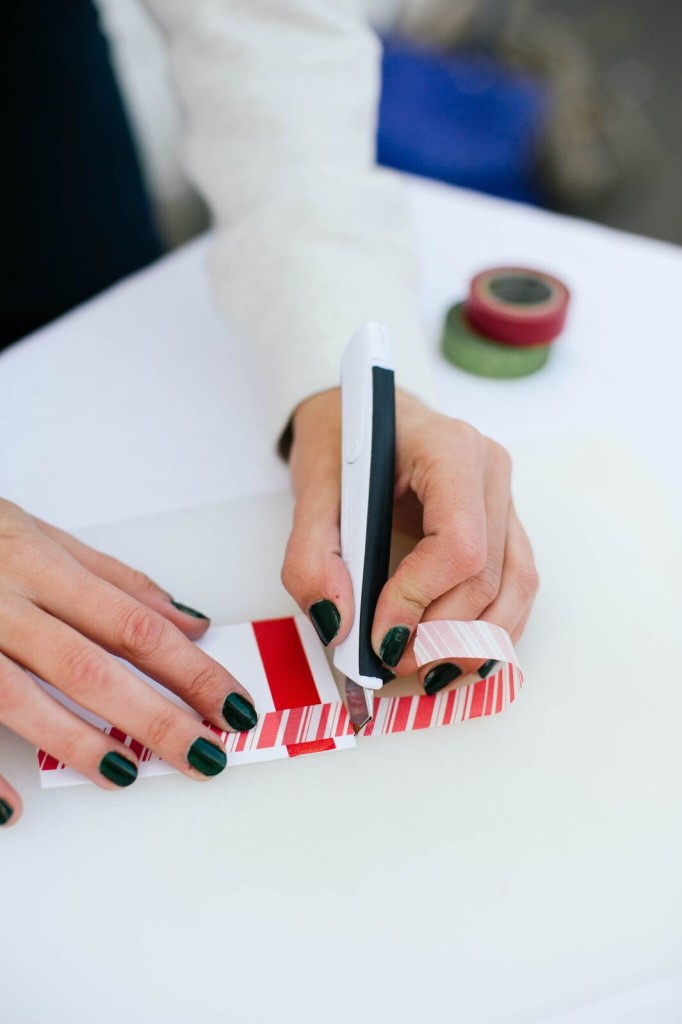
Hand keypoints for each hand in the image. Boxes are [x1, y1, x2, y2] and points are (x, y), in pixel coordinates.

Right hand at [0, 500, 257, 827]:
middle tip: (205, 754)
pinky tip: (13, 806)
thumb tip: (190, 620)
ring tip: (127, 773)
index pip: (134, 624)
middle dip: (156, 716)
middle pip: (92, 666)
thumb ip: (117, 581)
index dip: (189, 669)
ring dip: (80, 741)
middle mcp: (4, 600)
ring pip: (23, 696)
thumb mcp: (45, 537)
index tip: (230, 704)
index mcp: (42, 565)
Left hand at [282, 388, 538, 692]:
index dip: (420, 601)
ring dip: (474, 644)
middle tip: (390, 662)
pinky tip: (454, 654)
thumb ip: (312, 557)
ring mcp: (505, 500)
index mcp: (449, 450)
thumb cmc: (343, 441)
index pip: (458, 544)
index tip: (379, 636)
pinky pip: (514, 589)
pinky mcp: (505, 527)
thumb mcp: (311, 490)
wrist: (362, 414)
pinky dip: (487, 631)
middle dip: (441, 634)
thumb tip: (339, 624)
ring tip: (427, 671)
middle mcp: (490, 473)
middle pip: (486, 577)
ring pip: (514, 591)